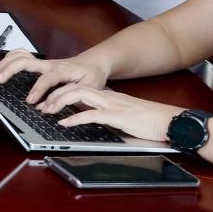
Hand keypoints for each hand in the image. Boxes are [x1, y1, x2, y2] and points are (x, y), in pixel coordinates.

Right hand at [0, 50, 110, 104]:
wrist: (94, 63)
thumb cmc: (92, 76)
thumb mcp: (88, 88)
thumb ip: (69, 96)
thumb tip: (49, 106)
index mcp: (63, 70)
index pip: (47, 79)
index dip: (38, 90)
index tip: (31, 102)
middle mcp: (50, 63)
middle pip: (26, 60)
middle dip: (10, 69)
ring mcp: (43, 61)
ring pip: (21, 56)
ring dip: (6, 62)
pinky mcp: (40, 62)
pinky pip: (22, 55)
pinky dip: (10, 58)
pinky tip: (3, 65)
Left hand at [51, 86, 182, 143]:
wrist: (170, 121)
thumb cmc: (149, 120)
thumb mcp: (123, 115)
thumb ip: (107, 113)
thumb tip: (91, 118)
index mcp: (108, 97)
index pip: (79, 88)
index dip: (61, 93)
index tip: (47, 101)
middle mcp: (108, 97)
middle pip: (75, 88)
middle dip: (54, 94)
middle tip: (41, 105)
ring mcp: (112, 106)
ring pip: (80, 96)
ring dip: (60, 102)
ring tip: (47, 111)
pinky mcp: (118, 117)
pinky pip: (92, 115)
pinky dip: (75, 118)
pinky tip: (65, 123)